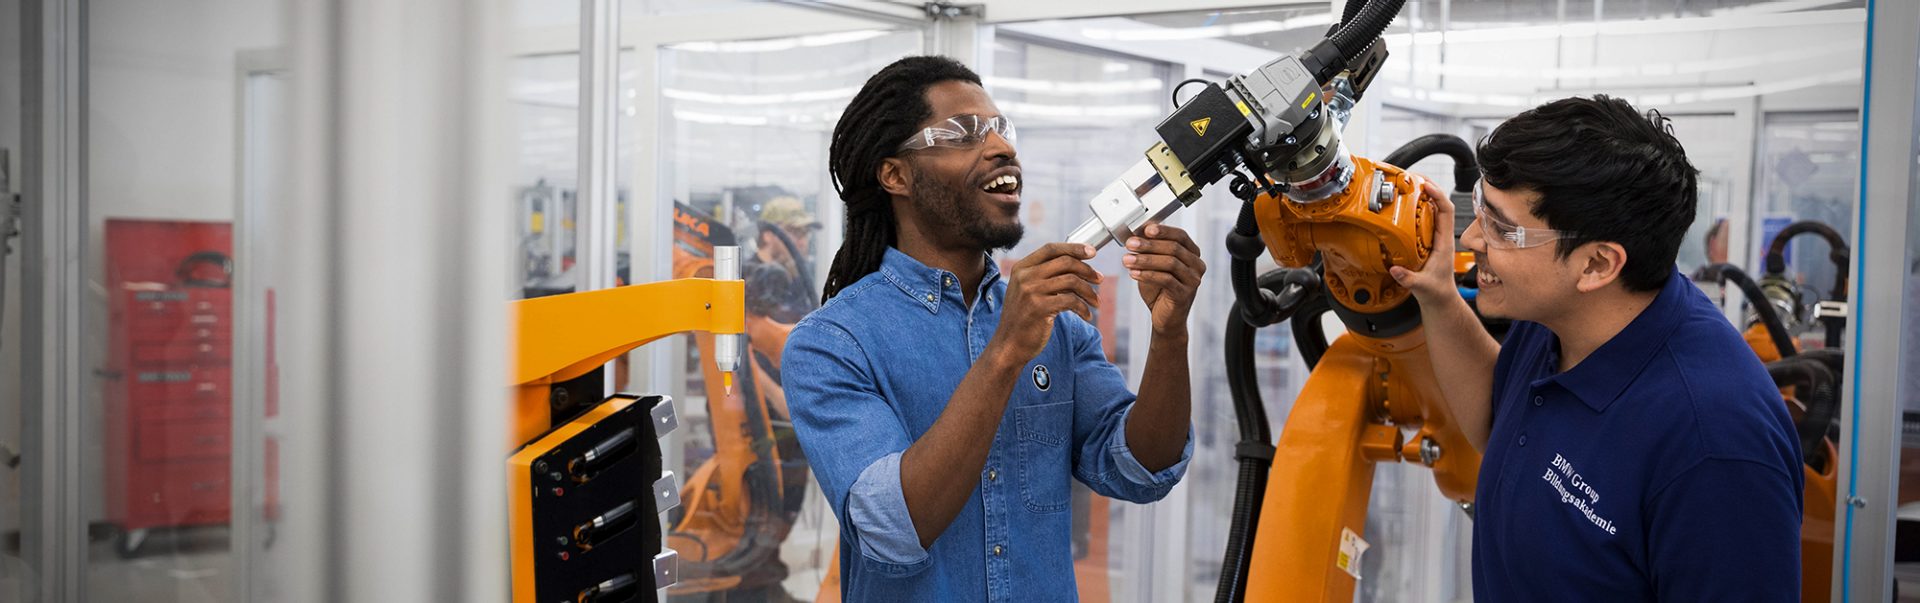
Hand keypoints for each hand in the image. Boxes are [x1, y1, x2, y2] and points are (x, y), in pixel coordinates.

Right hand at [990, 243, 1101, 365]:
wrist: (1009, 345)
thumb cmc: (1024, 318)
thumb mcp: (1027, 291)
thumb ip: (1045, 276)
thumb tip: (1078, 266)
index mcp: (1021, 268)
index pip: (1051, 249)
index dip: (1074, 248)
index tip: (1092, 252)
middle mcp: (1025, 276)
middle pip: (1065, 262)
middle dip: (1087, 270)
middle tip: (1099, 279)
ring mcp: (1031, 292)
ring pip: (1071, 281)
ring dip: (1089, 291)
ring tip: (1096, 301)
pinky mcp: (1040, 308)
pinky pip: (1071, 301)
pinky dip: (1083, 308)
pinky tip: (1087, 315)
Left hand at [1123, 223, 1204, 336]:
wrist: (1164, 318)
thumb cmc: (1159, 290)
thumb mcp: (1153, 265)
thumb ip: (1150, 250)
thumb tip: (1137, 232)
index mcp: (1192, 254)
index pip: (1180, 236)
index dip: (1163, 230)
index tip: (1145, 229)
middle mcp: (1197, 266)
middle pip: (1174, 248)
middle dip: (1149, 245)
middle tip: (1130, 244)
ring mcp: (1193, 281)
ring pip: (1170, 263)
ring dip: (1145, 260)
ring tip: (1127, 260)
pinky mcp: (1184, 294)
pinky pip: (1166, 280)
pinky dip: (1148, 274)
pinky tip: (1133, 273)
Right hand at [1389, 178, 1458, 302]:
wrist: (1440, 300)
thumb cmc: (1436, 292)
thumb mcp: (1422, 286)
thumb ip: (1409, 279)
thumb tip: (1396, 269)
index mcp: (1444, 243)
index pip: (1446, 211)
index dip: (1438, 195)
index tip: (1425, 185)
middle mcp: (1441, 236)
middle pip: (1439, 204)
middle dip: (1428, 187)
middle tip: (1412, 177)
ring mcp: (1435, 238)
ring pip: (1432, 210)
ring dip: (1421, 195)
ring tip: (1407, 185)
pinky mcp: (1426, 241)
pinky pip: (1423, 219)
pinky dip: (1414, 209)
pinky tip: (1402, 206)